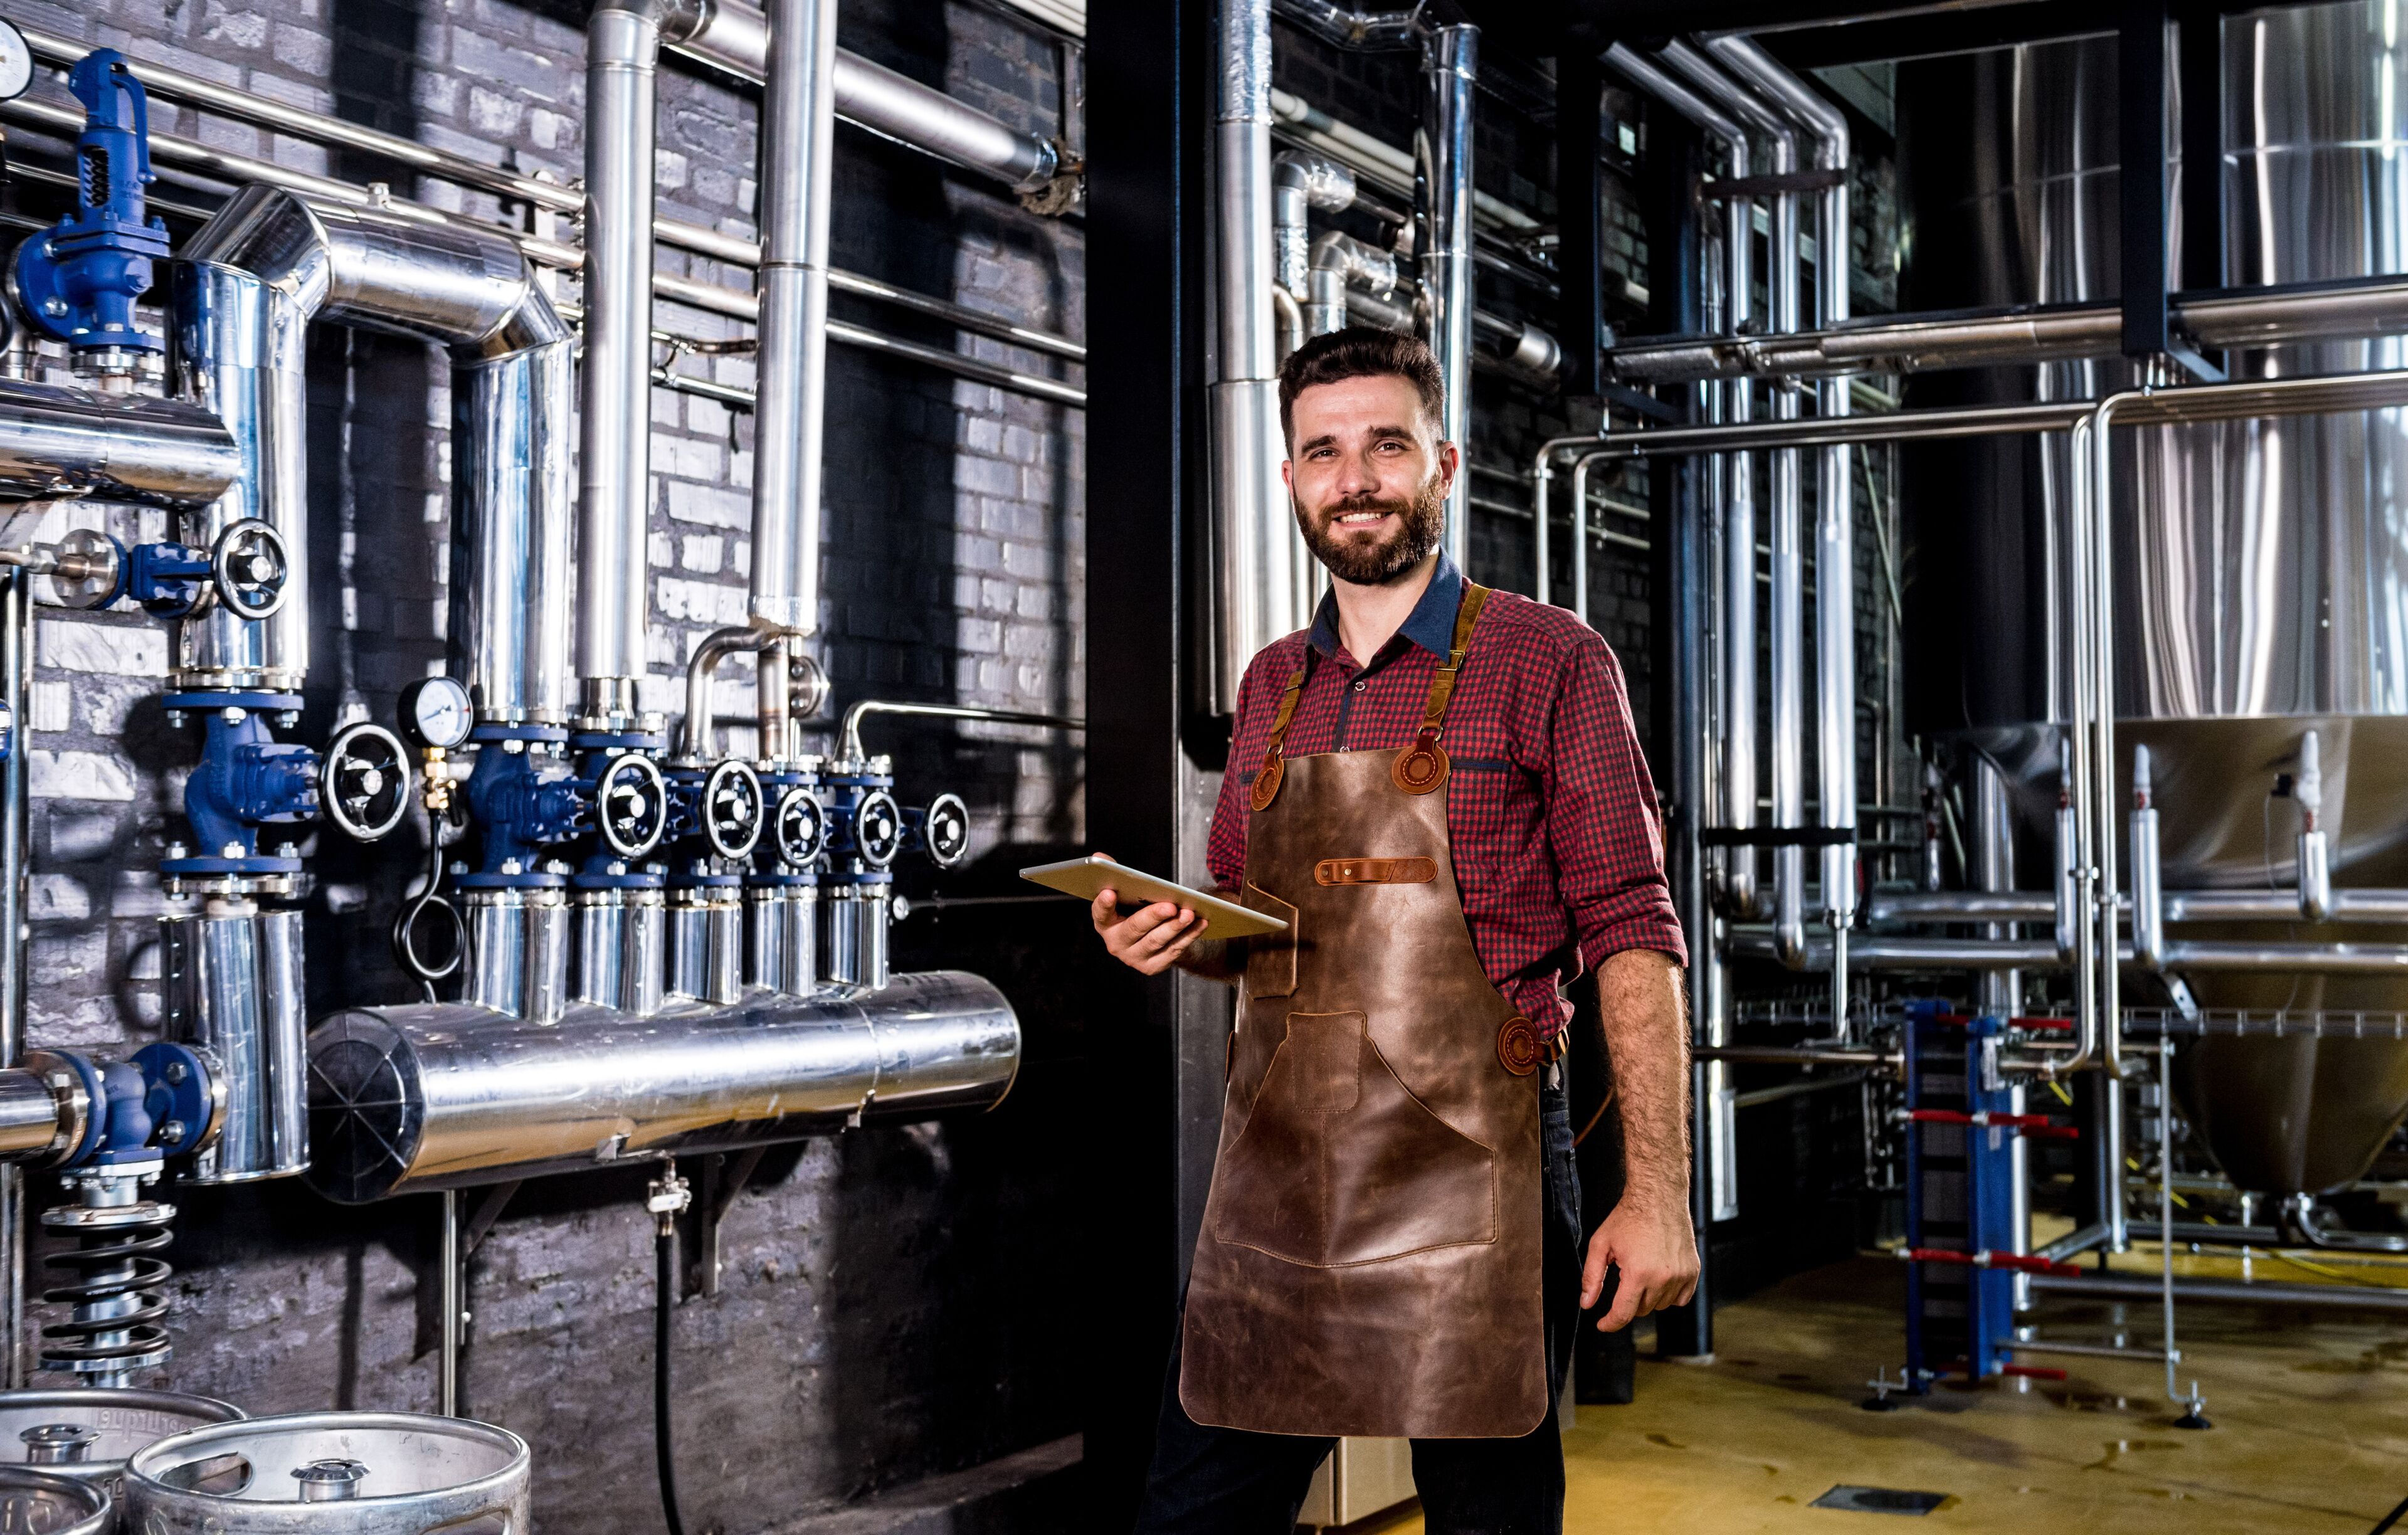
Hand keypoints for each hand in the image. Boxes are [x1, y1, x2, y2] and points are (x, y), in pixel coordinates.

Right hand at [1087, 853, 1202, 974]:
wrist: (1152, 938)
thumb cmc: (1136, 909)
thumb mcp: (1125, 892)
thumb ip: (1114, 874)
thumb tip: (1100, 857)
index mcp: (1105, 923)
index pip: (1100, 913)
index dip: (1104, 903)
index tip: (1110, 891)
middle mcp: (1116, 943)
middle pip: (1134, 928)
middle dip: (1153, 916)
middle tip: (1170, 905)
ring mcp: (1134, 957)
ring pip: (1156, 941)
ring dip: (1174, 927)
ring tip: (1188, 913)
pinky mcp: (1153, 966)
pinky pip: (1173, 950)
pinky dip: (1189, 936)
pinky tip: (1200, 923)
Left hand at [1582, 1195, 1699, 1332]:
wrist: (1658, 1197)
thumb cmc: (1629, 1217)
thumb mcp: (1601, 1244)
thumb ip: (1592, 1277)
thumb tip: (1587, 1303)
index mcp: (1638, 1273)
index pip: (1623, 1313)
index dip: (1610, 1323)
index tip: (1603, 1325)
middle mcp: (1663, 1278)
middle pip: (1641, 1310)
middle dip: (1628, 1299)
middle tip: (1625, 1272)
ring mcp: (1681, 1276)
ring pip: (1659, 1306)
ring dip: (1648, 1296)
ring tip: (1643, 1268)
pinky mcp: (1693, 1272)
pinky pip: (1680, 1299)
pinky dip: (1668, 1294)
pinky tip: (1659, 1276)